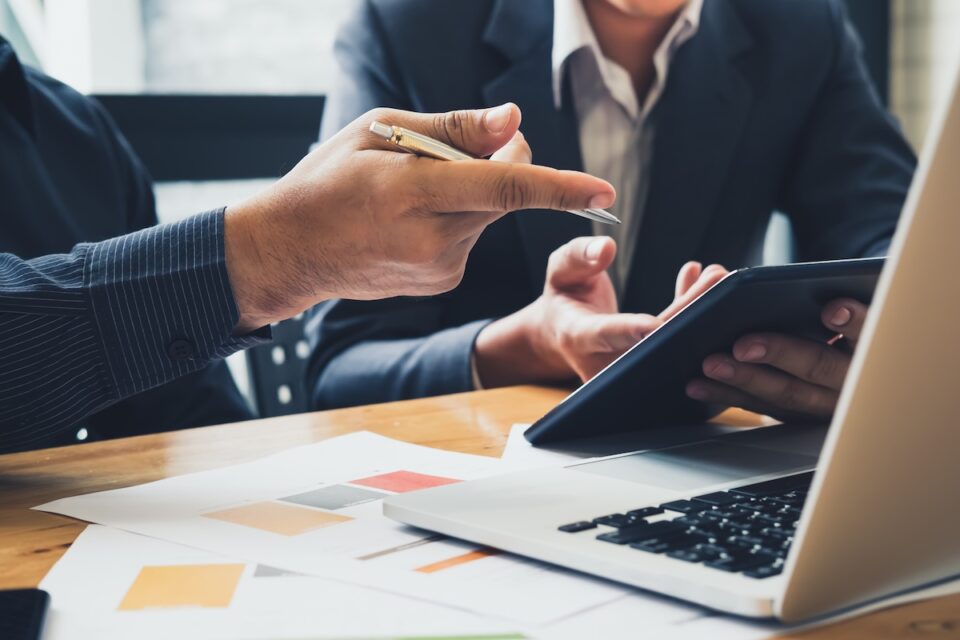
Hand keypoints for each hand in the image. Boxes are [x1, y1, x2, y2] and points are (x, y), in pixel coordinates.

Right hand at [224, 104, 614, 332]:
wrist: (292, 251)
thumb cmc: (329, 181)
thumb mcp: (379, 132)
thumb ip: (454, 129)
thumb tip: (514, 122)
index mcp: (413, 194)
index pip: (504, 188)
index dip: (559, 186)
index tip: (604, 192)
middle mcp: (433, 239)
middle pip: (503, 193)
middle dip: (501, 161)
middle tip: (456, 147)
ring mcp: (440, 268)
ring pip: (489, 215)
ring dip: (473, 192)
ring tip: (414, 191)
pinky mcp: (443, 282)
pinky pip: (473, 237)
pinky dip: (459, 219)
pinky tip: (414, 220)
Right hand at [474, 236, 726, 385]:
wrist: (562, 333)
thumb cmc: (562, 299)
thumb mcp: (559, 272)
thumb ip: (578, 257)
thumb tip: (605, 248)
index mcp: (577, 336)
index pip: (606, 334)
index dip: (632, 331)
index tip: (655, 324)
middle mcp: (606, 358)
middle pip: (651, 341)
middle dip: (687, 311)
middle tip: (717, 281)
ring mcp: (629, 366)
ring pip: (669, 341)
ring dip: (697, 309)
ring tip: (718, 276)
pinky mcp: (647, 361)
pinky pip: (673, 338)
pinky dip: (689, 311)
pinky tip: (698, 279)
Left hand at [687, 299, 868, 420]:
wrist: (858, 374)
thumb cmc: (850, 327)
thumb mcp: (858, 310)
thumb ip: (841, 300)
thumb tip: (795, 289)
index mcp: (876, 347)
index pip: (872, 332)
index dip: (855, 322)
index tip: (832, 309)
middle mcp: (853, 381)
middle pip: (818, 367)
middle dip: (779, 354)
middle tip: (742, 344)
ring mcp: (824, 404)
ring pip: (785, 394)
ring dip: (743, 379)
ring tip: (709, 363)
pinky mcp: (796, 414)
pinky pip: (759, 406)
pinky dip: (726, 394)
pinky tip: (697, 385)